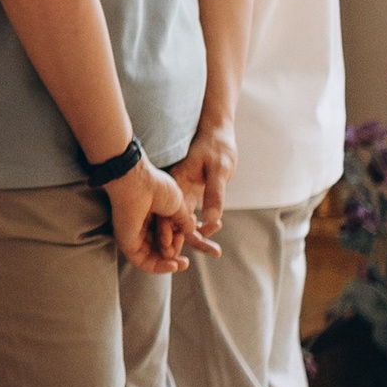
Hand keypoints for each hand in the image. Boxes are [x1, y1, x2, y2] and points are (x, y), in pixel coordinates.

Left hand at [106, 155, 197, 273]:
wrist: (139, 184)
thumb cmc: (156, 187)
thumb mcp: (178, 205)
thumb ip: (184, 221)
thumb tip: (192, 232)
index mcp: (152, 215)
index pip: (166, 236)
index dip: (180, 242)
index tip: (195, 239)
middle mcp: (140, 226)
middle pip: (159, 248)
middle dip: (175, 254)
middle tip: (185, 254)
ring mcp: (132, 235)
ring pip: (152, 257)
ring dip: (169, 262)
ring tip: (181, 262)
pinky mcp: (126, 243)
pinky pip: (142, 262)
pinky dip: (158, 268)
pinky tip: (172, 266)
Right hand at [171, 115, 235, 242]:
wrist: (218, 133)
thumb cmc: (218, 148)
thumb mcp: (219, 169)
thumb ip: (214, 193)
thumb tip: (212, 219)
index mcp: (178, 184)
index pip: (167, 216)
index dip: (169, 235)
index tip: (176, 251)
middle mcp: (176, 192)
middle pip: (173, 223)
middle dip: (187, 241)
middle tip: (210, 253)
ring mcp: (182, 194)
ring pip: (183, 223)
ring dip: (198, 237)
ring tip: (217, 250)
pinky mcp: (190, 196)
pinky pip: (190, 217)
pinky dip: (200, 227)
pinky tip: (214, 231)